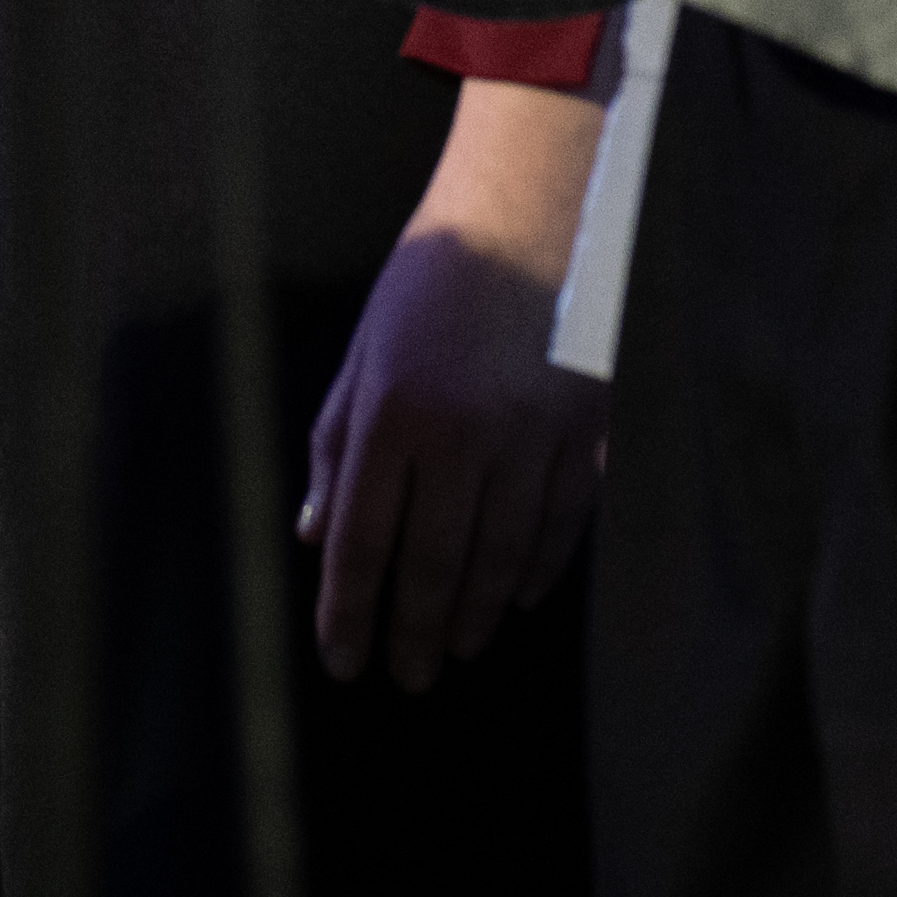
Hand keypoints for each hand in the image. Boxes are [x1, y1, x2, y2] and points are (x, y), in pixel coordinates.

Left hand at [298, 81, 610, 690]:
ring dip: (472, 616)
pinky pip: (558, 529)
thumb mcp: (363, 357)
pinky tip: (512, 602)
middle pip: (431, 566)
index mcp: (392, 412)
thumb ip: (337, 451)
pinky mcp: (582, 437)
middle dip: (411, 633)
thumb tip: (313, 538)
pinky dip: (535, 576)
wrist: (529, 216)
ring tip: (452, 650)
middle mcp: (460, 435)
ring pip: (499, 561)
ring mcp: (529, 440)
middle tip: (405, 679)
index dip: (349, 611)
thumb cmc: (431, 285)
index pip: (362, 540)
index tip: (343, 661)